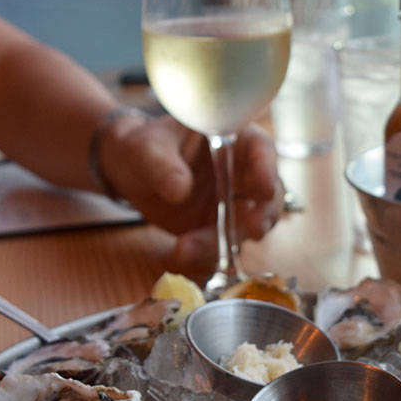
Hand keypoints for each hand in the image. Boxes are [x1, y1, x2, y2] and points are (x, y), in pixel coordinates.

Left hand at [98, 114, 283, 275]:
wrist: (132, 174)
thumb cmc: (145, 147)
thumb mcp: (147, 148)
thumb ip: (162, 164)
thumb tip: (180, 188)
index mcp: (232, 140)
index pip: (260, 149)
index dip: (267, 169)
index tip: (264, 190)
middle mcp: (240, 174)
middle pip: (266, 198)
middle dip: (259, 218)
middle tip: (249, 231)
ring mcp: (232, 206)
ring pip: (244, 231)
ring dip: (221, 245)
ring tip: (185, 250)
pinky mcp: (218, 232)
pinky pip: (220, 250)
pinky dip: (204, 260)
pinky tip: (180, 258)